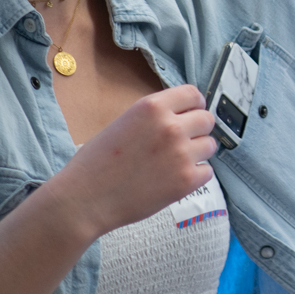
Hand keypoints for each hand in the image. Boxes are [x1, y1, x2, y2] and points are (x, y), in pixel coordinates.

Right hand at [53, 86, 218, 238]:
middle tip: (183, 142)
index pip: (193, 94)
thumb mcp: (123, 123)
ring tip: (174, 162)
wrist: (84, 199)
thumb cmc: (96, 163)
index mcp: (152, 108)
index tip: (191, 113)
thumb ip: (154, 117)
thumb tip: (181, 114)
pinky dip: (194, 176)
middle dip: (197, 130)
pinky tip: (173, 179)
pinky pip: (207, 171)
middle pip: (207, 119)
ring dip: (197, 153)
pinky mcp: (186, 180)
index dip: (194, 105)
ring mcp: (181, 154)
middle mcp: (170, 126)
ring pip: (210, 145)